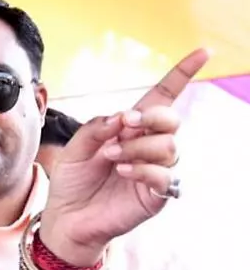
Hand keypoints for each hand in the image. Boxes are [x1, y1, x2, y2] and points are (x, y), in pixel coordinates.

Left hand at [40, 49, 203, 264]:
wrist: (66, 217)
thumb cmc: (72, 181)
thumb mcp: (74, 148)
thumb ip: (95, 128)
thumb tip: (122, 116)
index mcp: (131, 128)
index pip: (164, 96)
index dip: (183, 74)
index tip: (203, 52)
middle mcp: (149, 146)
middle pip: (172, 120)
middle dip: (150, 118)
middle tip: (123, 126)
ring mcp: (155, 170)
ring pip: (168, 147)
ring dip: (138, 147)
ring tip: (111, 158)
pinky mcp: (156, 195)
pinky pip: (165, 176)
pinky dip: (144, 169)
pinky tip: (123, 172)